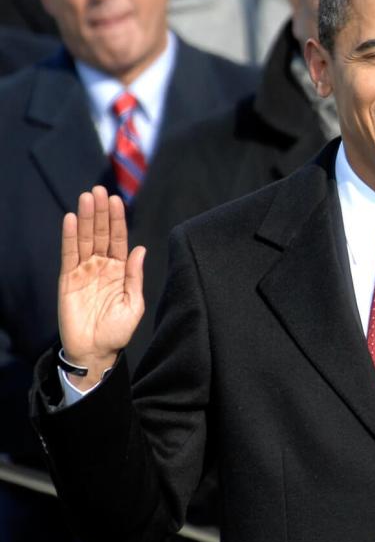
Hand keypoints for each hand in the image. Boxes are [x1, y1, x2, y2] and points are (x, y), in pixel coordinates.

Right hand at [58, 186, 144, 384]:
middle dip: (100, 212)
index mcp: (120, 270)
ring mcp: (84, 271)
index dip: (117, 220)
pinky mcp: (68, 280)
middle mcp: (101, 266)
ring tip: (86, 197)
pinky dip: (69, 237)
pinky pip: (68, 255)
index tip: (116, 200)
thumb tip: (140, 249)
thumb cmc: (118, 331)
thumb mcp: (133, 303)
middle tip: (98, 190)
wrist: (96, 351)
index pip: (118, 239)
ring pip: (84, 239)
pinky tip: (70, 220)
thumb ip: (134, 276)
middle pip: (100, 233)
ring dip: (84, 218)